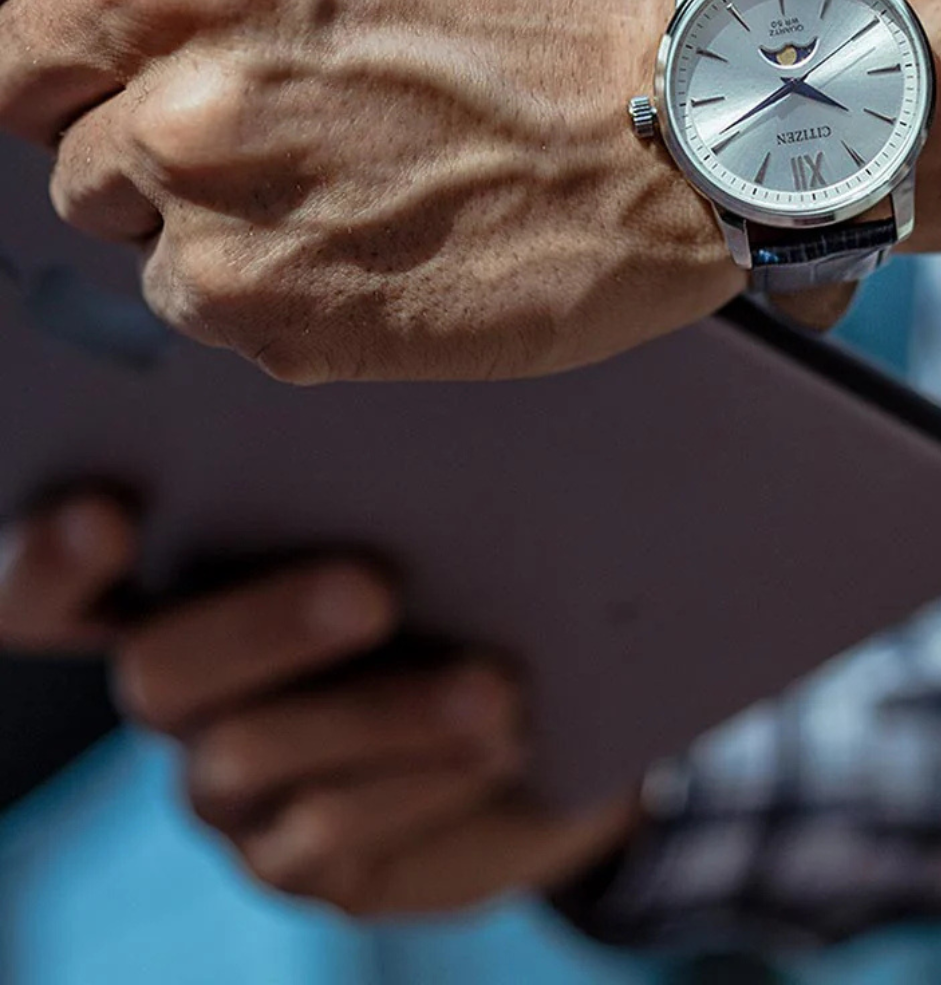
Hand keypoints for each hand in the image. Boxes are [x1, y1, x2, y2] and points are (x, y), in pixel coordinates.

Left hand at [0, 0, 940, 384]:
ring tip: (348, 161)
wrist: (689, 101)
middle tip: (270, 93)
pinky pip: (183, 288)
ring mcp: (203, 156)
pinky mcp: (248, 295)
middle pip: (14, 76)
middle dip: (117, 89)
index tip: (86, 24)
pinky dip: (262, 271)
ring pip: (97, 193)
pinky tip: (375, 232)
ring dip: (195, 189)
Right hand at [0, 494, 641, 915]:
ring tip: (493, 687)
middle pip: (158, 669)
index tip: (110, 512)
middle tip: (372, 590)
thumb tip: (413, 431)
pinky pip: (329, 830)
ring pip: (249, 754)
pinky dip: (420, 781)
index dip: (53, 562)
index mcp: (181, 573)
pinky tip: (503, 743)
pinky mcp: (293, 855)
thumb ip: (379, 485)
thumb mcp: (431, 516)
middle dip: (261, 626)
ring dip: (379, 714)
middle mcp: (182, 678)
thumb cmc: (470, 570)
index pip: (56, 586)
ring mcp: (227, 778)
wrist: (542, 709)